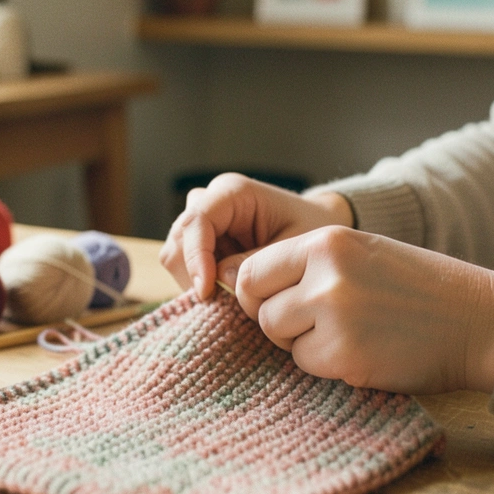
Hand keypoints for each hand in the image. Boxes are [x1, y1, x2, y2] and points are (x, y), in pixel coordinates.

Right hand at [160, 173, 353, 299]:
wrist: (317, 227)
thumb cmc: (311, 229)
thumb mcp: (294, 247)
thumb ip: (256, 262)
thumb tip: (220, 278)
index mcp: (233, 192)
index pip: (196, 221)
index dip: (195, 257)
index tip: (206, 291)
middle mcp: (210, 202)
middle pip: (178, 240)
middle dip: (194, 274)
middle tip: (222, 301)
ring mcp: (202, 223)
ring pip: (175, 256)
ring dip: (196, 282)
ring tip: (231, 297)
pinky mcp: (201, 243)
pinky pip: (185, 269)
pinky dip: (202, 285)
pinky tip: (228, 293)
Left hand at [233, 226, 493, 394]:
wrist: (480, 320)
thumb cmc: (418, 289)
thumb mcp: (361, 255)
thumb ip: (305, 264)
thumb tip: (232, 280)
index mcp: (327, 241)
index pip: (253, 269)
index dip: (259, 292)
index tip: (283, 302)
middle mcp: (325, 273)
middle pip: (258, 305)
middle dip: (277, 320)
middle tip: (317, 323)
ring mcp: (333, 314)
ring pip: (278, 336)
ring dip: (302, 343)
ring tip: (349, 334)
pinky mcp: (344, 355)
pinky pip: (305, 364)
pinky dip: (327, 365)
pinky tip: (365, 352)